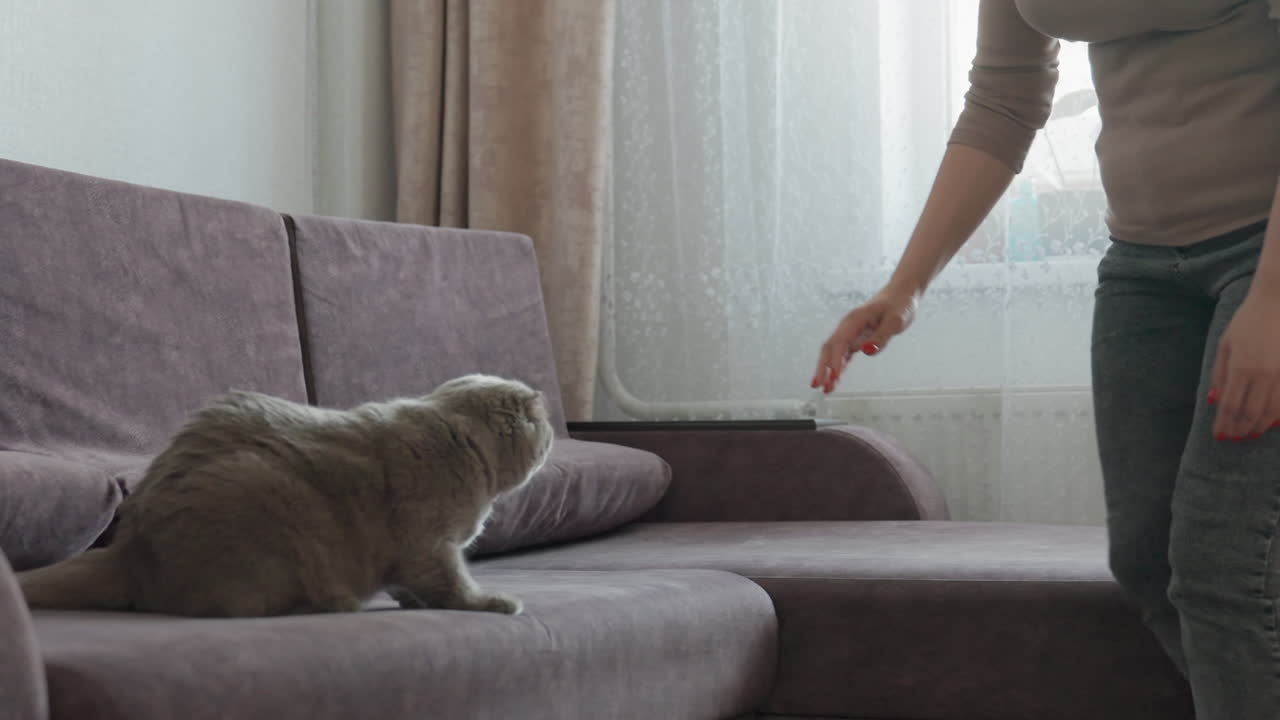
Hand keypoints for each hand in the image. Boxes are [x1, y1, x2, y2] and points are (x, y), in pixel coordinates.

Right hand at [812, 285, 918, 393]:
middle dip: (822, 367)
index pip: (840, 342)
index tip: (833, 377)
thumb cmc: (900, 305)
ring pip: (834, 353)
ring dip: (828, 370)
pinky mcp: (856, 338)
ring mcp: (850, 332)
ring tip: (825, 389)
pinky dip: (838, 366)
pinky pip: (843, 354)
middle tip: (818, 386)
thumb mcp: (895, 321)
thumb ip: (881, 337)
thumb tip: (866, 351)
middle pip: (829, 348)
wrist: (901, 293)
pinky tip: (834, 379)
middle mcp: (848, 326)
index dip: (835, 361)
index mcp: (855, 320)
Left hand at [1209, 285, 1279, 440]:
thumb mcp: (1225, 345)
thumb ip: (1219, 374)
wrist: (1279, 302)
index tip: (1219, 436)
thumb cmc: (1248, 322)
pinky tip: (1271, 422)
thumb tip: (1213, 401)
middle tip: (1233, 439)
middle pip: (1250, 413)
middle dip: (1240, 430)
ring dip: (1259, 426)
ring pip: (1271, 411)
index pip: (1230, 406)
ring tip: (1250, 434)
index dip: (1224, 424)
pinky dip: (1278, 415)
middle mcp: (1263, 375)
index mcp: (1240, 367)